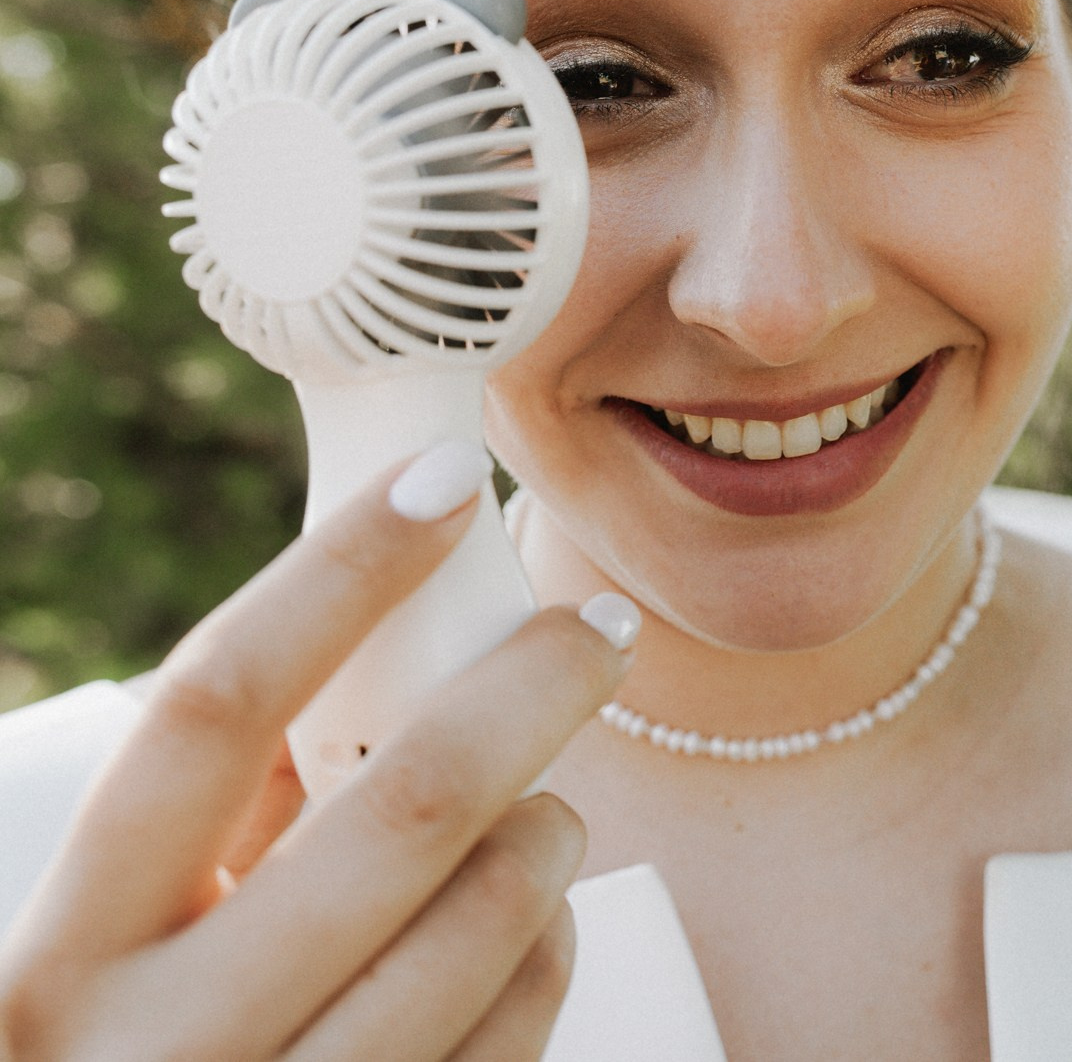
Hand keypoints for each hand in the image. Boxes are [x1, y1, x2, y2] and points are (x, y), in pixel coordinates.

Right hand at [0, 442, 637, 1059]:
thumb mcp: (113, 959)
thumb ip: (210, 835)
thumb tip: (366, 652)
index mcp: (62, 958)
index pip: (212, 708)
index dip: (339, 572)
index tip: (446, 477)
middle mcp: (159, 1052)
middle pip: (404, 806)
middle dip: (531, 686)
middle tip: (598, 625)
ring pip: (491, 916)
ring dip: (553, 825)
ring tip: (554, 799)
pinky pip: (525, 1022)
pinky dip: (554, 945)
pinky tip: (541, 921)